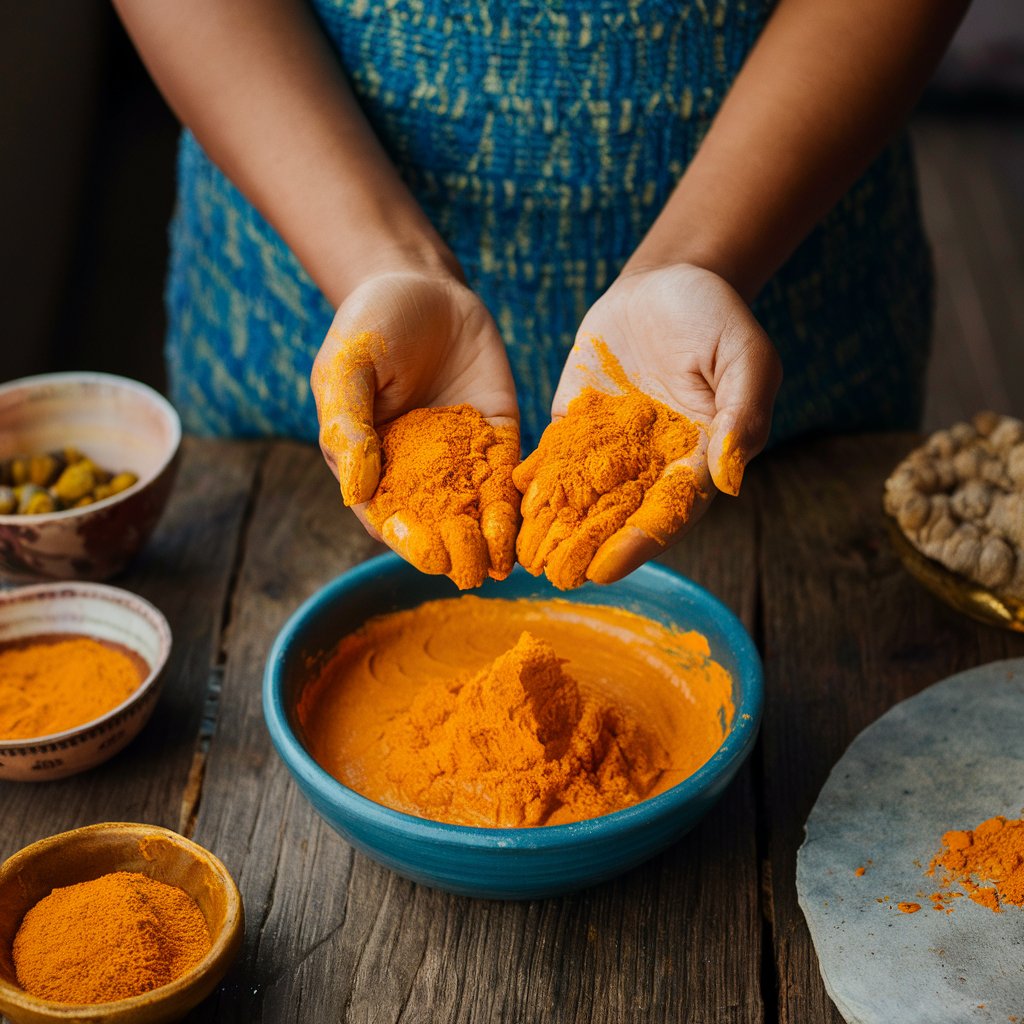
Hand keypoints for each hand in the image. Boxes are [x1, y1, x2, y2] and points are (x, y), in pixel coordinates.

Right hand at [312, 269, 519, 577]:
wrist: (424, 284)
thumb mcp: (346, 367)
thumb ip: (349, 426)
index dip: (408, 539)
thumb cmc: (371, 324)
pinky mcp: (498, 437)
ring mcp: (461, 457)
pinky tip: (531, 526)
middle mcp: (418, 471)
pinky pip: (508, 476)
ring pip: (476, 509)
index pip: (390, 516)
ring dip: (489, 539)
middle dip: (454, 549)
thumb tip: (355, 493)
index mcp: (373, 464)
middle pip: (436, 524)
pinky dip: (518, 503)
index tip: (427, 554)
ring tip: (506, 564)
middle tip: (473, 570)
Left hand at [536, 263, 780, 583]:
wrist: (666, 284)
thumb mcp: (745, 355)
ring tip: (524, 555)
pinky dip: (535, 481)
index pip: (666, 513)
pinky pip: (555, 458)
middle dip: (586, 547)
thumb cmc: (715, 317)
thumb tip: (731, 477)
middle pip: (618, 516)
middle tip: (555, 576)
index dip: (637, 543)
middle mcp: (651, 464)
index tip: (606, 570)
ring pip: (582, 496)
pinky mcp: (576, 425)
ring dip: (556, 527)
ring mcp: (611, 447)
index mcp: (696, 459)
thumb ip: (742, 412)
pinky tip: (511, 502)